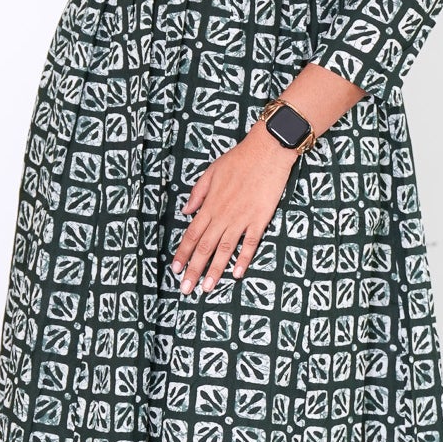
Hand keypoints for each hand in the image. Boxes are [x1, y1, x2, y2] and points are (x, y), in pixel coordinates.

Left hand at [171, 122, 297, 293]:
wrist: (267, 151)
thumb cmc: (239, 159)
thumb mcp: (211, 172)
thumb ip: (197, 193)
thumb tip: (185, 211)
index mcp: (210, 205)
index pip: (191, 234)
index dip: (183, 253)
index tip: (175, 269)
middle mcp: (223, 215)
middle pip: (204, 247)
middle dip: (194, 270)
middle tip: (186, 289)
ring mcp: (242, 218)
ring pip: (224, 249)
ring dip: (215, 270)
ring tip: (207, 288)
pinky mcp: (260, 219)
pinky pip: (250, 243)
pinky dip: (243, 259)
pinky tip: (237, 274)